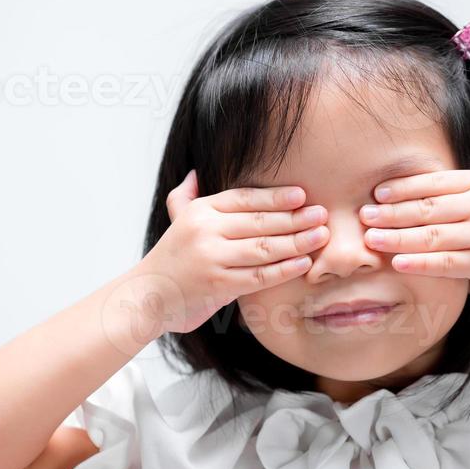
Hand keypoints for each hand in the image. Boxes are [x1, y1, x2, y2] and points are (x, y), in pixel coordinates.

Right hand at [132, 171, 327, 334]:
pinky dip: (284, 270)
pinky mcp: (219, 286)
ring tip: (321, 235)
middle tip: (322, 214)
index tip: (302, 195)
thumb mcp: (175, 220)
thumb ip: (186, 196)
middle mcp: (205, 231)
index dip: (275, 197)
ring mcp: (212, 259)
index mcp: (200, 211)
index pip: (244, 199)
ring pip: (264, 248)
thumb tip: (197, 172)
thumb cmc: (170, 259)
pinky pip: (259, 276)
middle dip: (295, 218)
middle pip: (260, 222)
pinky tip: (304, 263)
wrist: (147, 296)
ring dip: (297, 241)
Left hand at [358, 114, 469, 295]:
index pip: (436, 182)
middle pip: (428, 208)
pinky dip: (421, 263)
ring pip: (432, 236)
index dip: (404, 187)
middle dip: (392, 213)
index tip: (378, 193)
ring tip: (371, 240)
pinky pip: (447, 263)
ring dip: (398, 238)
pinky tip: (399, 263)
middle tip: (362, 216)